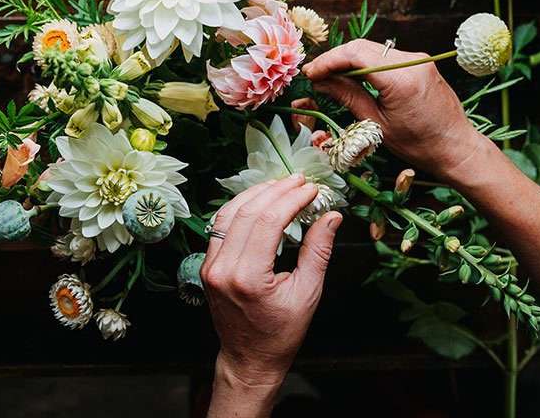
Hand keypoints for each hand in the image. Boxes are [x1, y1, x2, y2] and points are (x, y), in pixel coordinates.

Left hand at [201, 175, 342, 416]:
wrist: (249, 359)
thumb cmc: (281, 333)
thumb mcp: (307, 293)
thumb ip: (318, 251)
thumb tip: (332, 215)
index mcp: (248, 278)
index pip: (267, 222)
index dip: (290, 199)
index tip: (310, 189)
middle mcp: (223, 268)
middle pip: (247, 213)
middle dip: (275, 191)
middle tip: (298, 180)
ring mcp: (210, 266)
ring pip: (228, 214)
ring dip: (255, 194)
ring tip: (280, 184)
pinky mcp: (207, 265)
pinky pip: (220, 227)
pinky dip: (239, 209)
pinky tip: (257, 200)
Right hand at [302, 39, 490, 181]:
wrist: (456, 147)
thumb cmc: (419, 144)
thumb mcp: (377, 124)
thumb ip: (348, 97)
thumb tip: (321, 82)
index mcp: (400, 79)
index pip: (355, 55)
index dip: (328, 61)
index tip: (310, 73)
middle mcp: (411, 62)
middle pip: (361, 47)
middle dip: (335, 59)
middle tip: (314, 75)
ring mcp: (418, 60)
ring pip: (372, 49)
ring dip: (348, 60)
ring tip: (329, 77)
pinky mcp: (420, 64)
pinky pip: (385, 56)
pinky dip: (365, 63)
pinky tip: (352, 76)